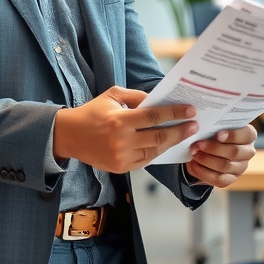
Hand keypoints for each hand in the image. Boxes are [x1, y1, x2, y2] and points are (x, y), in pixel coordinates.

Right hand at [54, 87, 198, 173]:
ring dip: (171, 143)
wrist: (69, 135)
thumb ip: (137, 96)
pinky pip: (145, 160)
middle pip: (159, 137)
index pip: (154, 116)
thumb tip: (159, 101)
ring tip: (184, 135)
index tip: (190, 111)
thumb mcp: (112, 96)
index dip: (174, 113)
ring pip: (154, 151)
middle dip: (179, 131)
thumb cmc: (92, 112)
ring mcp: (121, 157)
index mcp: (120, 120)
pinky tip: (166, 145)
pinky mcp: (120, 168)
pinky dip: (157, 152)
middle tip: (194, 125)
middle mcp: (121, 141)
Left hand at [185, 125, 256, 187]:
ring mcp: (240, 167)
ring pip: (225, 166)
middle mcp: (248, 152)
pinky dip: (203, 172)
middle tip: (198, 145)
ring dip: (207, 160)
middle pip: (235, 152)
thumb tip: (200, 124)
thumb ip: (214, 124)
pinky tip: (194, 164)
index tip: (218, 135)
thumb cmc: (213, 132)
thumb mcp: (215, 125)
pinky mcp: (230, 179)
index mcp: (248, 135)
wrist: (206, 148)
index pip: (247, 135)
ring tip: (194, 154)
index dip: (233, 135)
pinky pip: (218, 179)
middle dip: (214, 148)